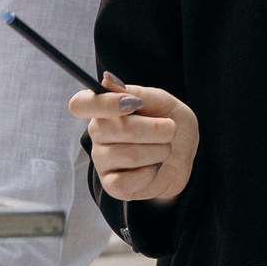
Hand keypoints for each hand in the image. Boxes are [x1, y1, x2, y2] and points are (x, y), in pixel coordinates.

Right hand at [71, 72, 197, 202]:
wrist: (186, 156)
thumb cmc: (171, 126)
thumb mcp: (164, 103)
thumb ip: (137, 93)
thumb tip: (106, 80)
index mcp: (104, 109)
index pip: (80, 104)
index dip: (102, 104)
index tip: (131, 104)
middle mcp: (97, 134)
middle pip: (112, 129)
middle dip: (152, 129)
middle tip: (169, 129)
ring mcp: (102, 161)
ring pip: (126, 155)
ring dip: (157, 151)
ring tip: (164, 149)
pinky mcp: (112, 185)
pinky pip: (124, 182)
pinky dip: (148, 174)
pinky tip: (153, 169)